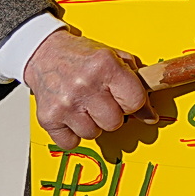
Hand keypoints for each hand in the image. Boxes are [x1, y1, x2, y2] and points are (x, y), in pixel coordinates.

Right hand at [23, 28, 155, 149]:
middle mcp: (85, 84)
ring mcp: (65, 103)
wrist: (44, 53)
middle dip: (112, 113)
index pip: (135, 102)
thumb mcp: (114, 58)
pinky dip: (72, 133)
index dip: (132, 102)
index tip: (124, 97)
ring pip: (94, 134)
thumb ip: (137, 84)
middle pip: (115, 122)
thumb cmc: (81, 57)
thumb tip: (150, 116)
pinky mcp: (48, 118)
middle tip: (101, 99)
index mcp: (105, 65)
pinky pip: (71, 142)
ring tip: (84, 104)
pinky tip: (71, 115)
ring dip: (92, 123)